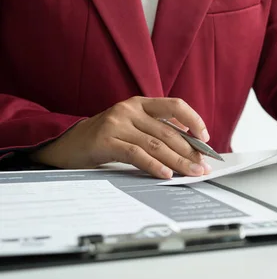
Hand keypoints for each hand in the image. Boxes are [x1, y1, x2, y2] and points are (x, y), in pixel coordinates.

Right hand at [30, 97, 212, 178]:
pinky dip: (154, 166)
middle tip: (203, 166)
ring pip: (156, 144)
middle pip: (168, 131)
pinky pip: (137, 154)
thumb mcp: (133, 126)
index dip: (194, 120)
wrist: (67, 145)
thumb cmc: (106, 138)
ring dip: (178, 161)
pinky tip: (166, 175)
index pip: (175, 105)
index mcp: (140, 103)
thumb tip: (192, 147)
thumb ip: (157, 131)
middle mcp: (130, 110)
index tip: (206, 139)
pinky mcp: (106, 140)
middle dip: (190, 151)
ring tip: (192, 173)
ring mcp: (117, 124)